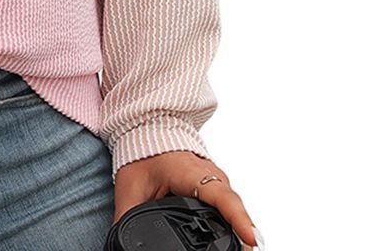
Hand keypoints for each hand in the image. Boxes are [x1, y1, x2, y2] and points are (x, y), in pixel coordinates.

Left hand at [114, 150, 262, 248]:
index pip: (220, 195)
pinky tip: (237, 242)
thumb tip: (119, 243)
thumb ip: (126, 217)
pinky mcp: (218, 189)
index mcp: (190, 172)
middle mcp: (211, 176)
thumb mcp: (130, 188)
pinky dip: (235, 224)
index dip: (236, 217)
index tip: (250, 237)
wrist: (147, 130)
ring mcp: (218, 182)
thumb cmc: (141, 154)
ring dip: (240, 229)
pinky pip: (231, 208)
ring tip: (244, 249)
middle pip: (234, 207)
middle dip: (242, 232)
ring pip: (235, 208)